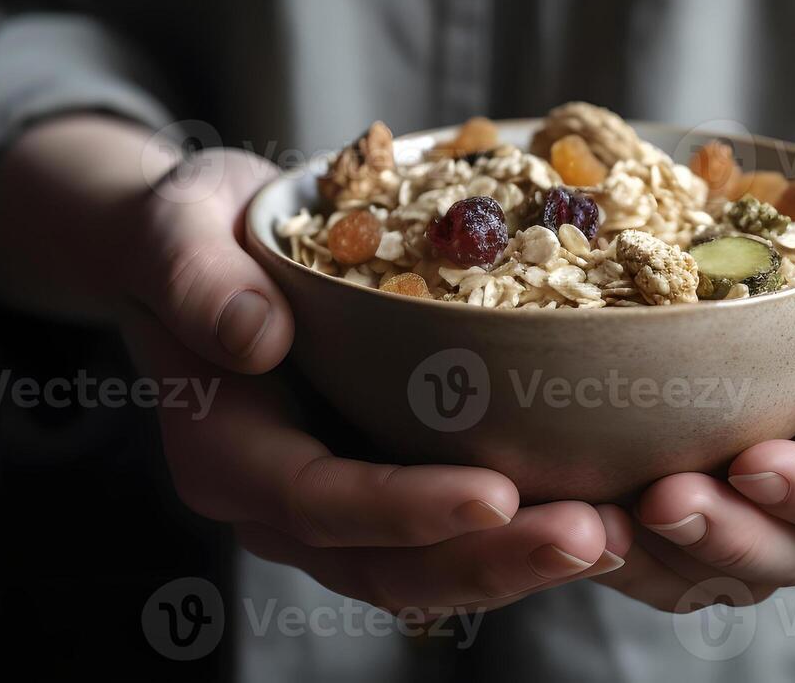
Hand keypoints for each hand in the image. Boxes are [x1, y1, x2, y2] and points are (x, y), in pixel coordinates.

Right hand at [120, 146, 625, 614]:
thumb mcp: (176, 229)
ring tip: (617, 531)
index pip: (318, 500)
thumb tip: (257, 336)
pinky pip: (451, 530)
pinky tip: (600, 504)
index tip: (494, 493)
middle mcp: (281, 501)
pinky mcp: (385, 479)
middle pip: (387, 562)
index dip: (403, 508)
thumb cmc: (191, 233)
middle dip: (492, 557)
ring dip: (522, 558)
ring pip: (429, 565)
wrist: (202, 250)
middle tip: (594, 534)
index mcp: (226, 454)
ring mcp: (338, 503)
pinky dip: (520, 527)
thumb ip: (195, 279)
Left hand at [596, 150, 794, 609]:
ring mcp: (790, 483)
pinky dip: (622, 527)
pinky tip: (561, 502)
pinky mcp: (729, 464)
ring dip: (655, 555)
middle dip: (723, 538)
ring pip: (726, 562)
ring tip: (583, 526)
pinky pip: (677, 524)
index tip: (755, 462)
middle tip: (654, 501)